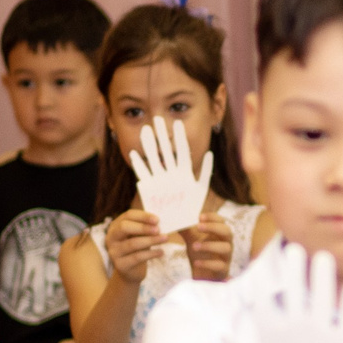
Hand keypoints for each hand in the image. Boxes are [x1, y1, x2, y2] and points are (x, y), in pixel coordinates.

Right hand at [105, 209, 163, 283]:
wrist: (132, 271)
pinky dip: (151, 254)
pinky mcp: (120, 265)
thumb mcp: (141, 236)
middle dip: (143, 227)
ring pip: (133, 243)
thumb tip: (157, 223)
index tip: (157, 220)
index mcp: (116, 226)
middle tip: (158, 230)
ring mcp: (114, 252)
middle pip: (124, 227)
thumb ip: (146, 228)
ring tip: (165, 238)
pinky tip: (161, 252)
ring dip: (151, 240)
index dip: (143, 216)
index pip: (128, 216)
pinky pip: (137, 257)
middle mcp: (111, 237)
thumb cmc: (138, 249)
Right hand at [130, 120, 212, 234]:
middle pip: (166, 150)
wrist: (180, 223)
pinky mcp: (150, 189)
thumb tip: (209, 154)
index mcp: (184, 172)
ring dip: (149, 146)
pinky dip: (138, 165)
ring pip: (153, 159)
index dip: (179, 137)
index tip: (177, 122)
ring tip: (145, 132)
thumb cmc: (192, 207)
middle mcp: (171, 173)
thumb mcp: (201, 189)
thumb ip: (205, 172)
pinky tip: (133, 154)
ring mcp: (160, 179)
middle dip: (161, 135)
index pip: (182, 151)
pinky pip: (143, 175)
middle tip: (157, 119)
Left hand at [185, 214, 238, 281]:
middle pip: (227, 232)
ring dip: (210, 245)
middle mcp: (226, 244)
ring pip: (225, 248)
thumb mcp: (192, 240)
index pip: (222, 221)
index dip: (213, 218)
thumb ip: (186, 229)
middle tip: (198, 226)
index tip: (199, 217)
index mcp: (219, 235)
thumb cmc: (200, 256)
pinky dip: (208, 264)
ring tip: (194, 246)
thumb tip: (175, 216)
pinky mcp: (223, 271)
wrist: (202, 279)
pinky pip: (220, 266)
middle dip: (213, 227)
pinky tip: (196, 263)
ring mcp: (226, 258)